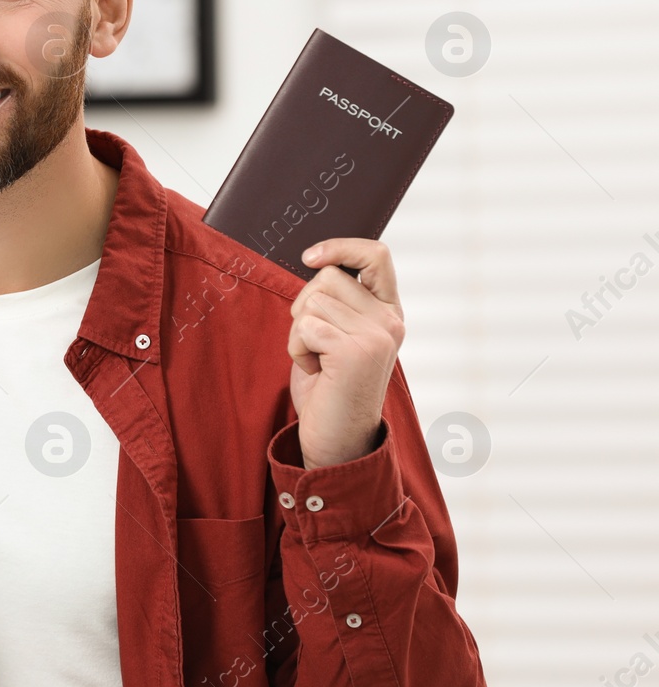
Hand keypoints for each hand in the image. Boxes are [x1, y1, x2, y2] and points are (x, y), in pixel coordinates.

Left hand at [287, 239, 404, 468]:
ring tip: (318, 360)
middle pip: (328, 277)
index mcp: (388, 312)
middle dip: (305, 306)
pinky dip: (297, 349)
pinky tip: (317, 371)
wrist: (337, 440)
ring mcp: (377, 335)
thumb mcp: (337, 334)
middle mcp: (390, 321)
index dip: (341, 246)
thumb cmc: (329, 386)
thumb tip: (317, 260)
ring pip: (312, 301)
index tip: (310, 257)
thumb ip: (337, 302)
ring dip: (299, 332)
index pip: (377, 255)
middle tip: (317, 344)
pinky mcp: (356, 351)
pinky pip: (305, 326)